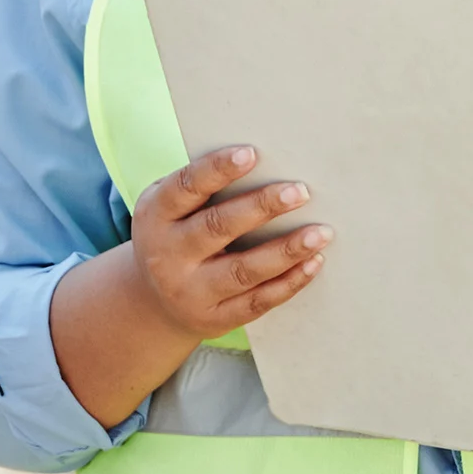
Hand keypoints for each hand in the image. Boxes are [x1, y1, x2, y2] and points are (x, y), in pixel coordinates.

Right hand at [130, 145, 332, 340]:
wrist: (150, 300)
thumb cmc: (179, 231)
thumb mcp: (175, 206)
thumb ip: (208, 186)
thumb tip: (273, 160)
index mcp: (155, 215)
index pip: (186, 188)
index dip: (217, 170)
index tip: (251, 153)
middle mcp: (167, 255)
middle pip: (217, 227)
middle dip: (261, 207)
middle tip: (301, 191)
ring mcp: (188, 292)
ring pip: (242, 271)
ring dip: (286, 251)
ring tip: (321, 233)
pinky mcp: (213, 319)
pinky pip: (256, 302)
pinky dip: (289, 283)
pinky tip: (314, 262)